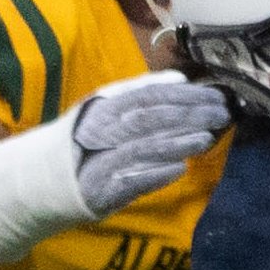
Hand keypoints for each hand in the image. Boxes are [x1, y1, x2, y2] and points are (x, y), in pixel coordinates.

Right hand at [71, 69, 231, 216]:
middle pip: (151, 118)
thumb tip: (179, 79)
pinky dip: (156, 174)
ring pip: (144, 147)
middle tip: (220, 116)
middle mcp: (101, 130)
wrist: (48, 181)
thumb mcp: (108, 109)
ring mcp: (100, 160)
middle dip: (189, 115)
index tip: (215, 96)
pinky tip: (180, 169)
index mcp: (106, 107)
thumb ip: (141, 91)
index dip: (185, 95)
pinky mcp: (101, 190)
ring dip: (178, 143)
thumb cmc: (87, 143)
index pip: (151, 95)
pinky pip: (132, 180)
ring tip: (205, 139)